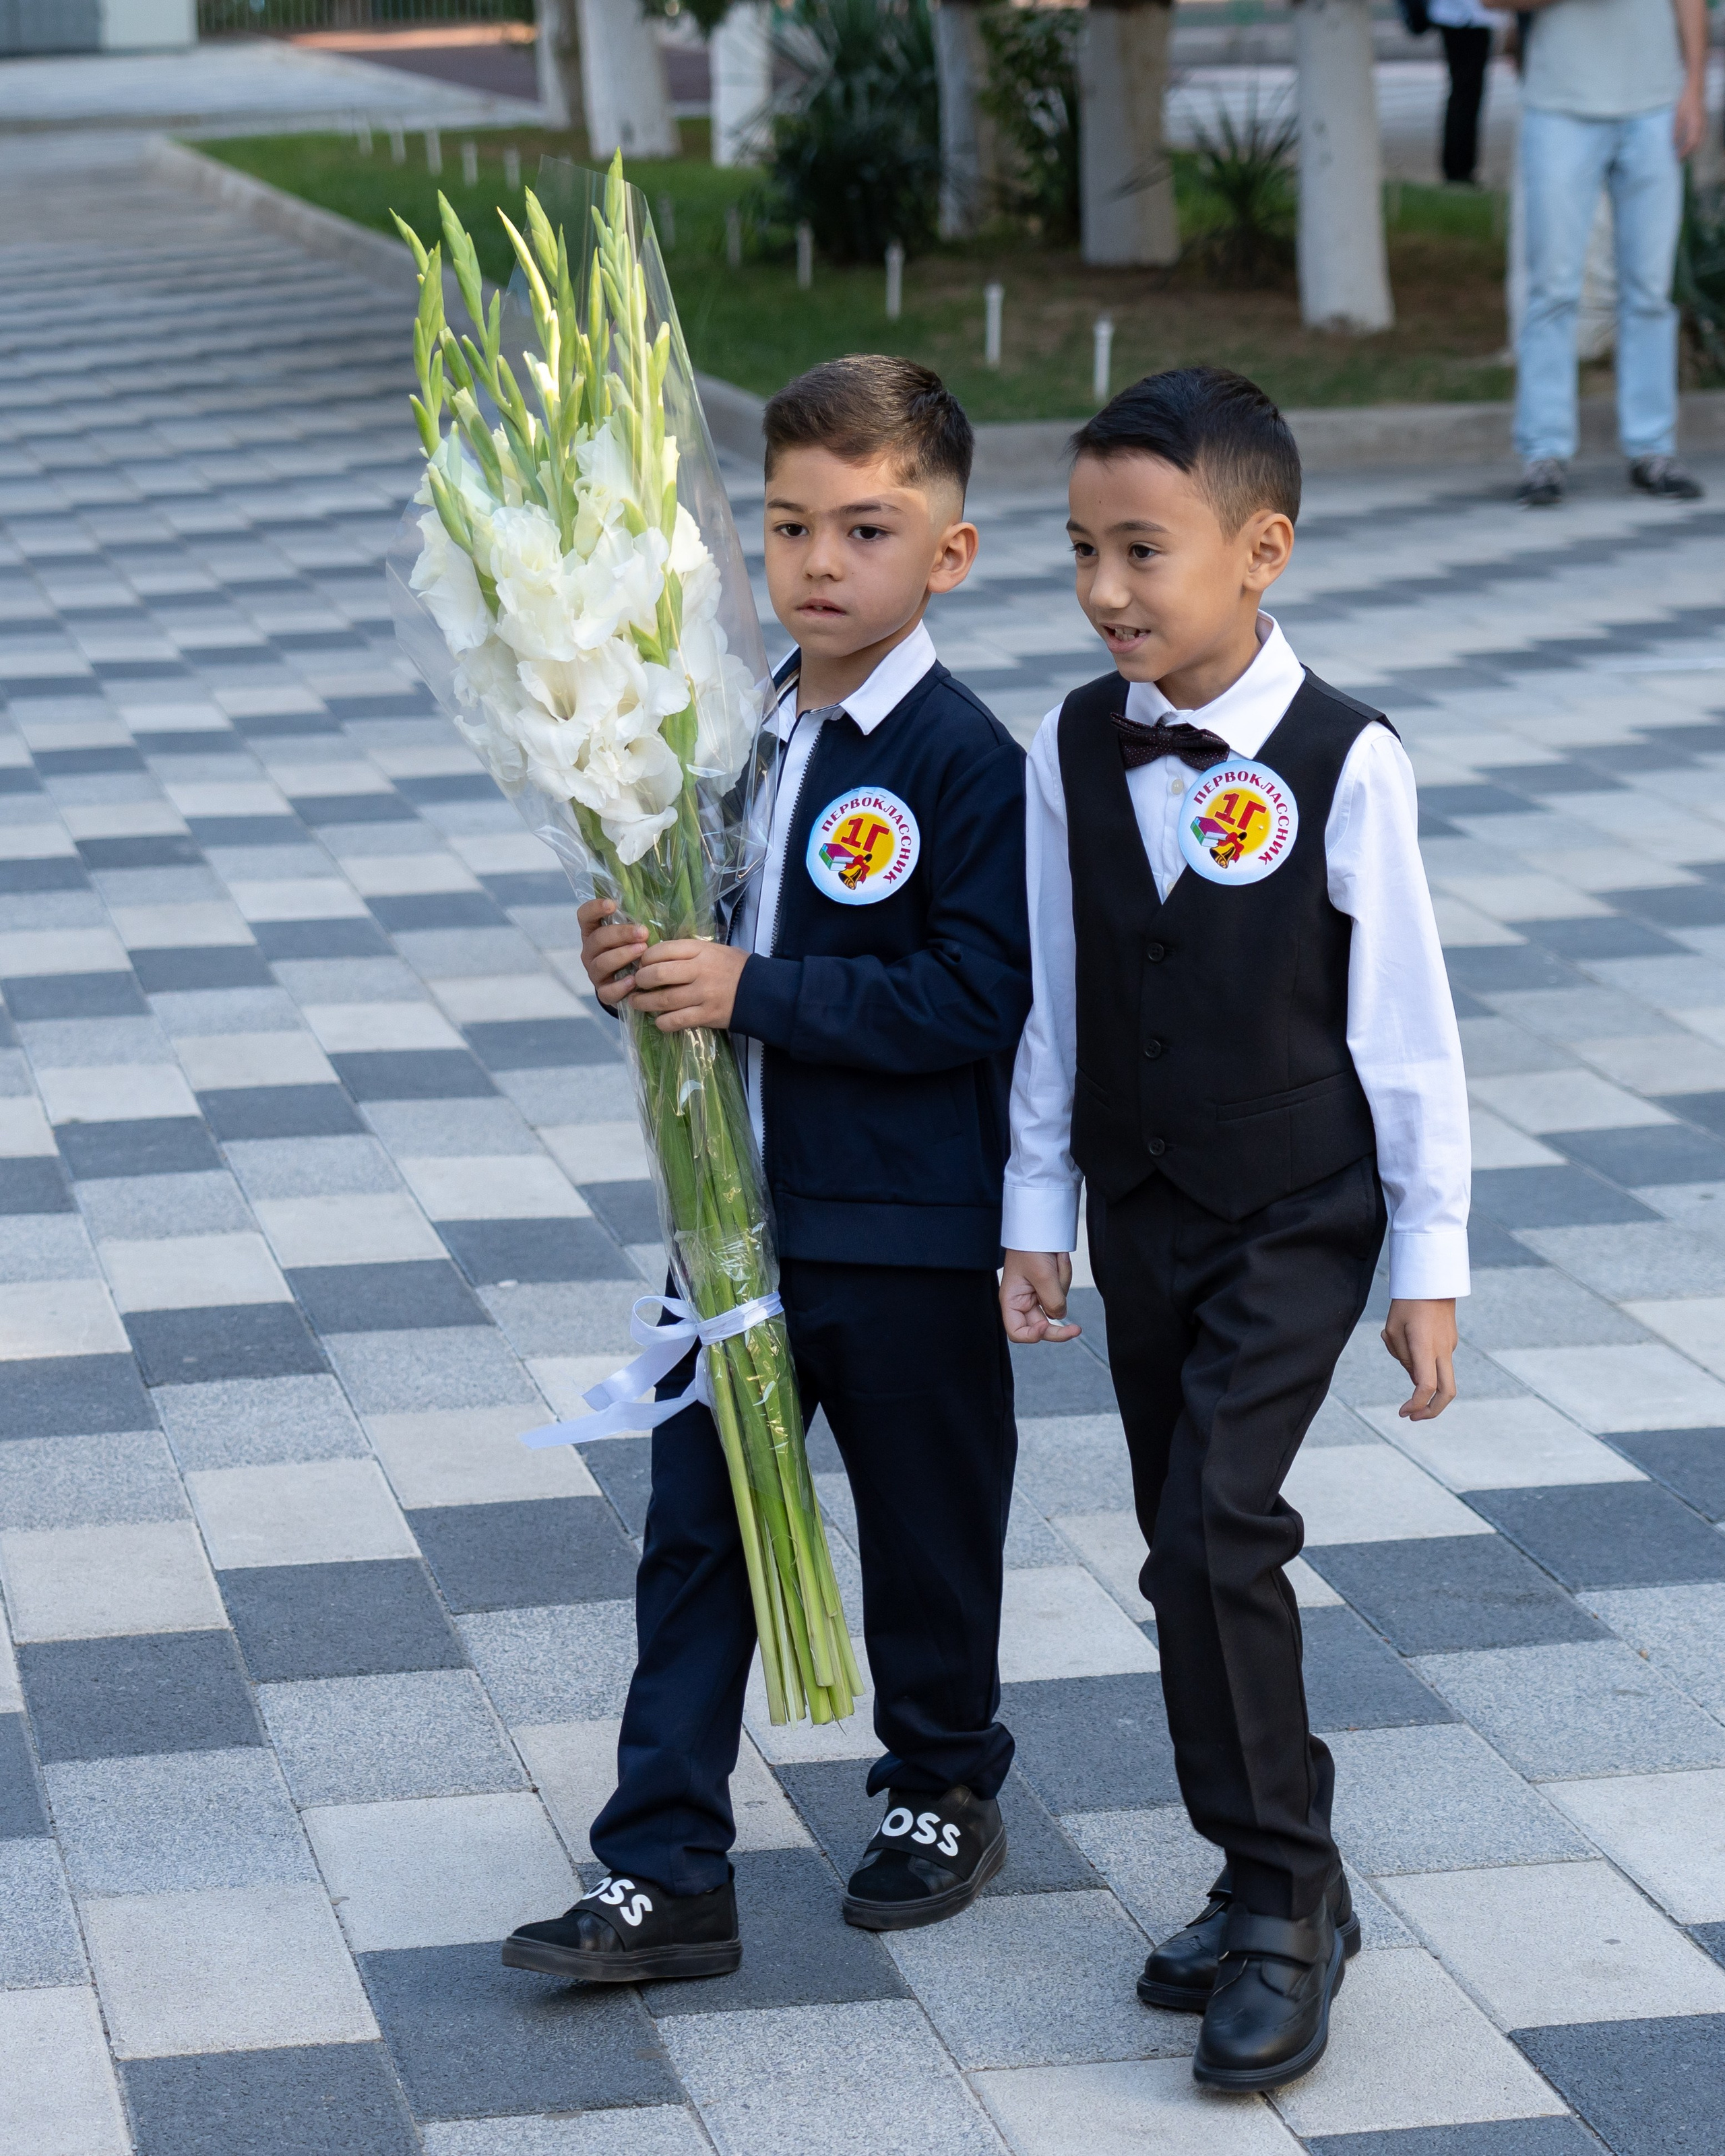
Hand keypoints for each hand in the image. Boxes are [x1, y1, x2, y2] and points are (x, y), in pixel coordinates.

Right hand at [577, 896, 647, 1008]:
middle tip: (642, 932)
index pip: (585, 916)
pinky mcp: (603, 992)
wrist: (633, 983)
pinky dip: (620, 986)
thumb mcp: (633, 934)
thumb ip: (636, 922)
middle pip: (597, 939)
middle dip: (620, 934)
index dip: (595, 909)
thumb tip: (656, 905)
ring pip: (602, 963)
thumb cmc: (634, 950)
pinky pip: (607, 991)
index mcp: (594, 932)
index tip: (612, 904)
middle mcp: (591, 951)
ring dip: (622, 955)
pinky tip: (634, 980)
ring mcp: (595, 972)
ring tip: (642, 950)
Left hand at [627, 937, 748, 1032]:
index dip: (646, 958)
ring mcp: (703, 995)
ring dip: (644, 1002)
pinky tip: (659, 1020)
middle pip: (658, 974)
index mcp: (701, 950)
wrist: (761, 991)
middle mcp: (700, 971)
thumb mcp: (714, 950)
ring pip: (663, 1000)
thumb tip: (656, 956)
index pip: (663, 950)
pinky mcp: (706, 1016)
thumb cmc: (735, 968)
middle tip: (637, 983)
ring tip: (637, 1002)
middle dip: (641, 980)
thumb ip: (688, 952)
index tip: (642, 964)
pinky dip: (662, 1022)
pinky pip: (676, 1021)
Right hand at [1001, 1250, 1081, 1343]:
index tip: (1046, 1327)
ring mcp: (1036, 1296)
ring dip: (1060, 1286)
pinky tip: (1058, 1262)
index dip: (1032, 1336)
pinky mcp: (1048, 1287)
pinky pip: (1061, 1294)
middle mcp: (1022, 1302)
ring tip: (1056, 1263)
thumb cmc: (1030, 1247)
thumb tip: (1060, 1317)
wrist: (1038, 1226)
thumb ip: (1053, 1301)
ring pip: (1055, 1308)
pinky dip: (1063, 1278)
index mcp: (1011, 1301)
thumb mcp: (1043, 1275)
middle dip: (1057, 1321)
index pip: (1017, 1332)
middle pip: (1041, 1326)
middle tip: (1076, 1329)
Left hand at [1382, 1297, 1457, 1421]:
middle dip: (1432, 1411)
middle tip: (1413, 1417)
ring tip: (1402, 1354)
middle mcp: (1442, 1350)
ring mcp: (1450, 1346)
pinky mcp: (1451, 1342)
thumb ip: (1402, 1357)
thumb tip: (1415, 1378)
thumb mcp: (1393, 1330)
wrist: (1432, 1280)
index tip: (1403, 1412)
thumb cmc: (1406, 1303)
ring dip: (1425, 1387)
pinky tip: (1410, 1344)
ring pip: (1444, 1379)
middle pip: (1448, 1392)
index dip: (1416, 1404)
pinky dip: (1426, 1367)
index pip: (1426, 1386)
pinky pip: (1439, 1363)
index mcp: (1425, 1347)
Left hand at [1675, 80, 1706, 160]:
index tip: (1677, 158)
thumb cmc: (1685, 102)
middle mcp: (1701, 126)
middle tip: (1680, 159)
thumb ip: (1676, 131)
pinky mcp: (1703, 122)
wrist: (1695, 90)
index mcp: (1695, 125)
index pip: (1691, 143)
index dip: (1684, 152)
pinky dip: (1695, 142)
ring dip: (1692, 148)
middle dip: (1689, 153)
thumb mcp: (1678, 117)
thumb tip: (1674, 144)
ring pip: (1700, 140)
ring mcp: (1704, 124)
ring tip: (1683, 153)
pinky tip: (1688, 143)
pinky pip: (1701, 135)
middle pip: (1697, 144)